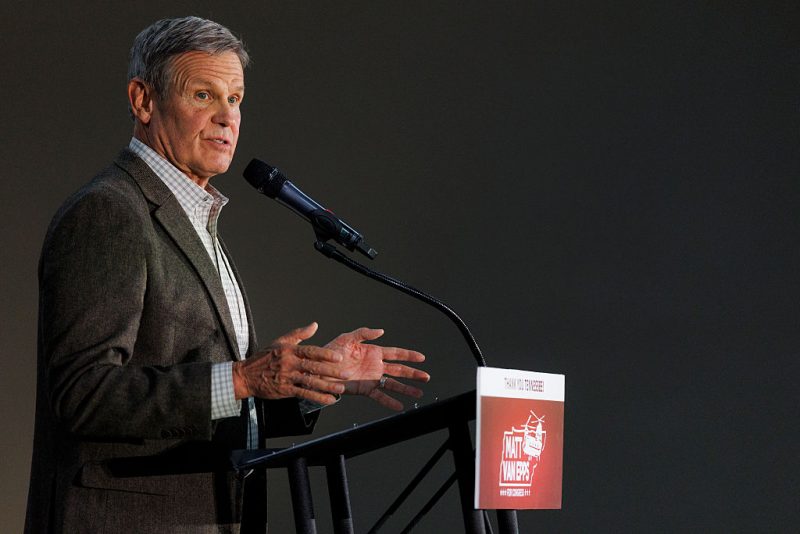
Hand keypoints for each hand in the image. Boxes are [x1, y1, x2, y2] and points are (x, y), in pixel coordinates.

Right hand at [232, 322, 350, 404]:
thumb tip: (314, 325)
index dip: (325, 355)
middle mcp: (289, 363)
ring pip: (310, 382)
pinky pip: (304, 394)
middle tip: (346, 374)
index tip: (338, 358)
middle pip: (313, 367)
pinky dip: (317, 397)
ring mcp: (287, 377)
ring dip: (327, 386)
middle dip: (331, 371)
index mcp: (289, 350)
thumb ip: (299, 334)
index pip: (310, 351)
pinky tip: (328, 399)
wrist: (245, 376)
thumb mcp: (280, 341)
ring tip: (340, 388)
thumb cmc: (264, 358)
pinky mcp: (285, 390)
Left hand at [324, 327, 429, 410]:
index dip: (409, 355)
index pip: (396, 353)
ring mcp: (371, 378)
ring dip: (406, 389)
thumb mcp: (347, 338)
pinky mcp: (365, 389)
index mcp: (373, 352)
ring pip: (393, 384)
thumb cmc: (331, 351)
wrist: (318, 369)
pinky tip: (399, 406)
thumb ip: (364, 333)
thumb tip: (381, 331)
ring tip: (418, 393)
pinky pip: (380, 396)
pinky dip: (389, 401)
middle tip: (426, 377)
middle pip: (399, 370)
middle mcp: (376, 366)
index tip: (421, 358)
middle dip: (413, 374)